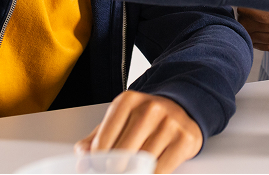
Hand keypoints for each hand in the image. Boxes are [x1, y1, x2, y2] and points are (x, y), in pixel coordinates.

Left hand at [76, 91, 202, 173]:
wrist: (183, 108)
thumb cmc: (146, 119)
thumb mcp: (119, 121)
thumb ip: (95, 140)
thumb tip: (82, 162)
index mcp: (128, 101)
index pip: (102, 145)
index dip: (98, 164)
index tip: (102, 167)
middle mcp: (150, 109)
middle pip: (120, 157)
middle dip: (116, 171)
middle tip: (118, 170)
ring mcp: (169, 124)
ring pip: (141, 165)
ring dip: (134, 173)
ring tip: (134, 168)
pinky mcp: (185, 139)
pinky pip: (160, 171)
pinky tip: (150, 169)